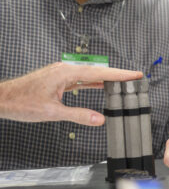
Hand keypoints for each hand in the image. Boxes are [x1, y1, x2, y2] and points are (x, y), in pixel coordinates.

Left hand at [0, 63, 142, 125]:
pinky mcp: (57, 79)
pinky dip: (92, 83)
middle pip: (97, 71)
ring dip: (105, 79)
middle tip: (135, 78)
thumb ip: (78, 115)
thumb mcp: (52, 112)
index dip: (119, 75)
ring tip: (122, 83)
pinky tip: (100, 86)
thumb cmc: (21, 102)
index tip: (135, 75)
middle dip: (117, 75)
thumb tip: (99, 119)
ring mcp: (60, 73)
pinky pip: (79, 79)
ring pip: (89, 75)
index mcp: (65, 73)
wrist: (2, 99)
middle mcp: (64, 70)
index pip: (99, 73)